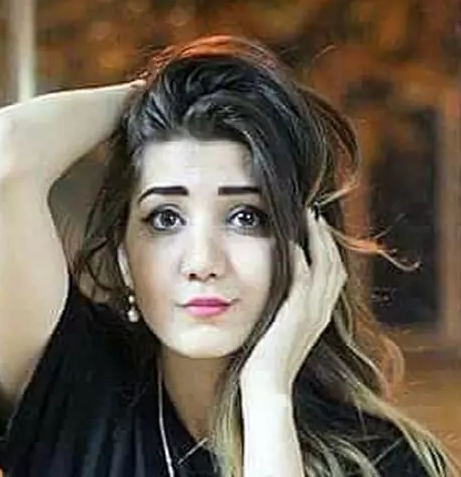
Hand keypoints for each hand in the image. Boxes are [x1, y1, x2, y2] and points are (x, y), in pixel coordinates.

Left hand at [240, 210, 346, 393]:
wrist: (267, 386)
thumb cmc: (268, 358)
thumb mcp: (283, 328)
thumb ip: (288, 308)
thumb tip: (282, 290)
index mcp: (319, 314)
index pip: (333, 274)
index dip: (328, 248)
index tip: (317, 228)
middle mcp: (321, 311)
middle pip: (334, 264)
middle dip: (325, 237)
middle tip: (315, 214)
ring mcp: (311, 313)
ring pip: (324, 267)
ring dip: (317, 240)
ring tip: (308, 217)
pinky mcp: (295, 316)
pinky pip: (302, 281)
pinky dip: (300, 260)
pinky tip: (291, 242)